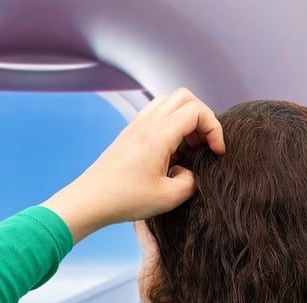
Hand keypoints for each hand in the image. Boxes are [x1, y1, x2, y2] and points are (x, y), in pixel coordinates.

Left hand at [41, 88, 223, 243]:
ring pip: (169, 101)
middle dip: (203, 117)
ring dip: (185, 118)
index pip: (197, 111)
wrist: (89, 201)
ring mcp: (135, 126)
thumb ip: (191, 181)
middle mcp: (146, 124)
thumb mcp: (168, 198)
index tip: (216, 152)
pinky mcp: (128, 134)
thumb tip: (189, 171)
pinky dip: (170, 124)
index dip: (214, 129)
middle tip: (204, 144)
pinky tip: (170, 151)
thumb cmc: (124, 200)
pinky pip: (155, 114)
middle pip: (185, 96)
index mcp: (158, 135)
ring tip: (189, 146)